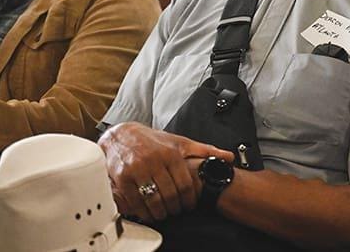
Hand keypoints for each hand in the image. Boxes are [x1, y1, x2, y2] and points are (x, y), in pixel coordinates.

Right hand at [98, 122, 233, 221]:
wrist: (121, 136)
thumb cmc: (152, 140)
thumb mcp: (179, 142)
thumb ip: (204, 151)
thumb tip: (228, 157)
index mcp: (170, 154)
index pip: (185, 185)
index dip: (190, 200)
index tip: (190, 205)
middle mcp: (154, 161)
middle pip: (170, 195)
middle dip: (176, 208)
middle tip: (177, 211)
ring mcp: (137, 170)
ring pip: (153, 201)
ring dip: (160, 213)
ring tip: (163, 213)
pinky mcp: (122, 178)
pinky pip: (135, 202)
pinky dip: (143, 212)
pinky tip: (148, 212)